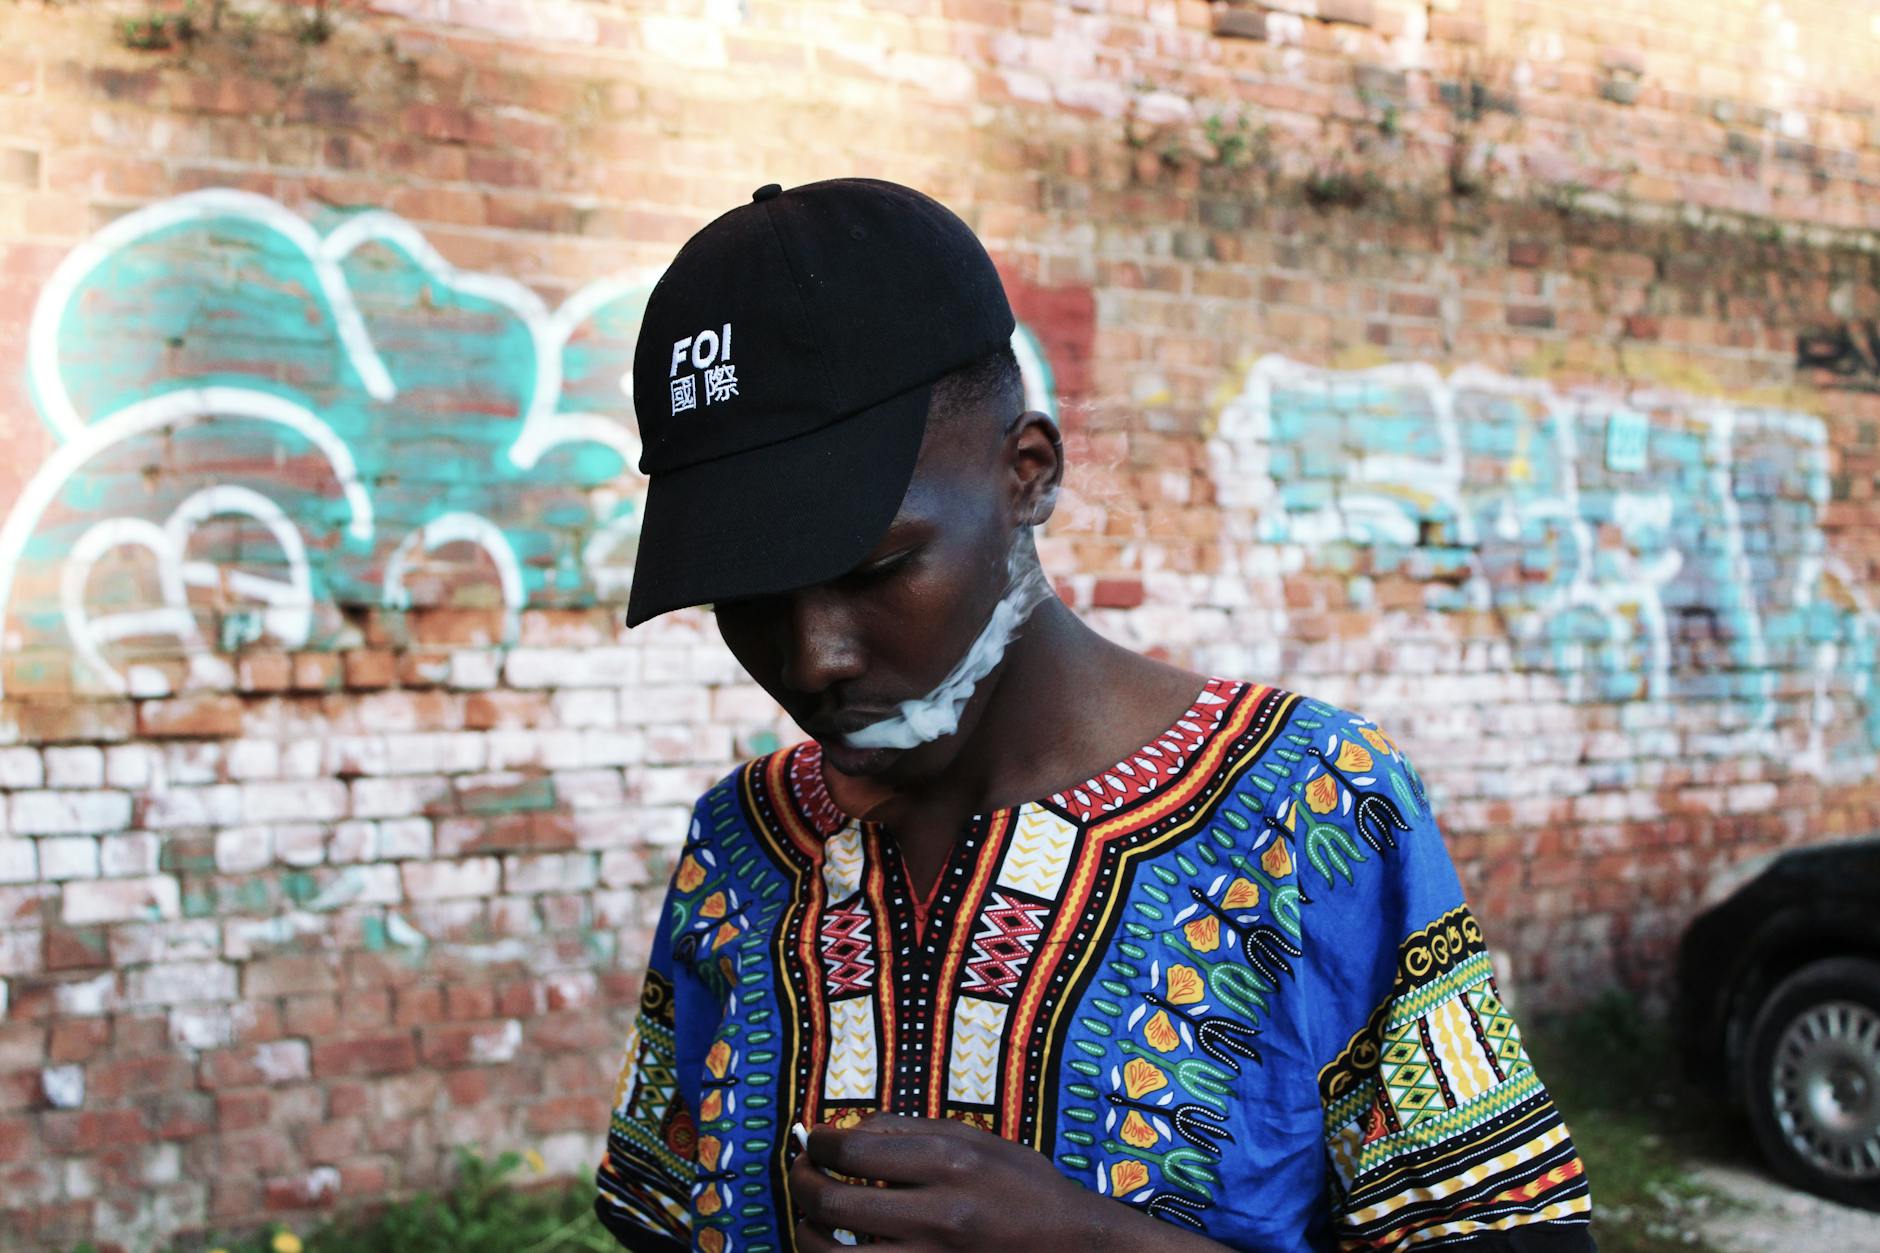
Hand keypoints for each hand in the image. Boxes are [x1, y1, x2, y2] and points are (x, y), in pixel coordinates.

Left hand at [787, 1115, 1227, 1252]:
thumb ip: (910, 1131)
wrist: (1074, 1247)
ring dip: (806, 1233)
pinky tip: (838, 1247)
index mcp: (950, 1163)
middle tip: (801, 1175)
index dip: (818, 1145)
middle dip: (802, 1186)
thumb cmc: (1025, 1188)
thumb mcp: (978, 1141)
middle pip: (833, 1204)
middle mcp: (938, 1215)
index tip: (812, 1142)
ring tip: (808, 1218)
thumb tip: (843, 1131)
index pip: (852, 1151)